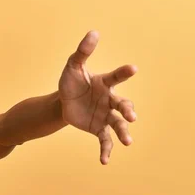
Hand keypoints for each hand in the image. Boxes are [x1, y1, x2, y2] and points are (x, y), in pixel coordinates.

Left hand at [58, 31, 137, 163]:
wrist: (62, 102)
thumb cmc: (71, 82)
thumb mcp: (72, 66)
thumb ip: (82, 51)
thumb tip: (94, 32)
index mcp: (105, 83)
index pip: (117, 77)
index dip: (124, 73)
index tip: (133, 68)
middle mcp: (109, 100)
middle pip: (123, 105)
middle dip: (128, 111)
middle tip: (131, 117)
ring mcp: (105, 115)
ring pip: (118, 124)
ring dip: (123, 133)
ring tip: (127, 142)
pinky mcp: (98, 128)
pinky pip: (104, 140)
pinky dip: (105, 150)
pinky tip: (104, 161)